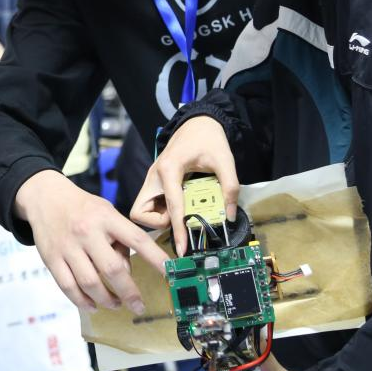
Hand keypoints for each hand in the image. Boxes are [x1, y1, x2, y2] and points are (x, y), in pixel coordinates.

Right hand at [15, 170, 169, 312]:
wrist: (45, 197)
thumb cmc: (83, 208)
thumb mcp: (107, 213)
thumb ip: (119, 239)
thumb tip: (128, 273)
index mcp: (106, 218)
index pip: (137, 239)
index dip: (155, 257)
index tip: (169, 273)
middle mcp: (87, 232)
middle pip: (112, 269)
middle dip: (129, 292)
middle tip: (139, 305)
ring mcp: (68, 247)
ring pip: (90, 282)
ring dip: (107, 299)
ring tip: (116, 304)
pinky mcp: (51, 258)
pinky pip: (68, 287)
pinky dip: (82, 301)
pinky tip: (92, 305)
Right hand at [130, 115, 237, 255]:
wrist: (199, 121)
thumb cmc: (208, 138)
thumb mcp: (224, 160)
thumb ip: (230, 188)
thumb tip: (230, 215)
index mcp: (169, 169)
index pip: (171, 206)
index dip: (177, 230)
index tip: (181, 249)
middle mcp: (154, 175)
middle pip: (141, 212)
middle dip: (159, 222)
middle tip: (180, 217)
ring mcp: (152, 179)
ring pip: (142, 210)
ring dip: (160, 217)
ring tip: (181, 210)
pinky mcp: (155, 181)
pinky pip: (150, 204)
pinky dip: (162, 210)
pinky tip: (179, 204)